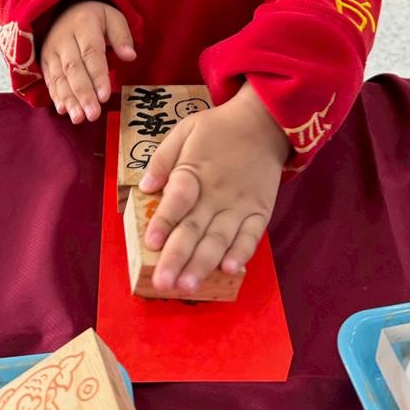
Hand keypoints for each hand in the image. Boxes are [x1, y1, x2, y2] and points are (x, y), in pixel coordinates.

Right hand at [41, 0, 135, 123]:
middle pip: (73, 68)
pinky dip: (55, 95)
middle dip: (83, 93)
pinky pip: (49, 79)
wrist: (64, 6)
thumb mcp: (113, 16)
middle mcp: (64, 38)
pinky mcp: (44, 60)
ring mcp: (51, 50)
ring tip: (79, 118)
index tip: (105, 96)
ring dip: (69, 99)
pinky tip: (63, 110)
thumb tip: (130, 56)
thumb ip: (122, 36)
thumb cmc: (95, 16)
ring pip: (59, 77)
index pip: (91, 53)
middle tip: (93, 115)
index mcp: (84, 25)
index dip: (98, 76)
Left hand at [139, 82, 289, 293]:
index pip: (177, 199)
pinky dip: (242, 253)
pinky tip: (230, 269)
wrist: (265, 123)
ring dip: (204, 264)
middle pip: (195, 228)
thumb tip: (144, 186)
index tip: (151, 242)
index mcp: (194, 171)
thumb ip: (163, 158)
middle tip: (164, 283)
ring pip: (220, 239)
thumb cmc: (218, 128)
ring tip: (189, 286)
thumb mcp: (185, 131)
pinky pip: (252, 236)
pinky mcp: (260, 211)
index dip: (164, 221)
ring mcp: (240, 205)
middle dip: (178, 257)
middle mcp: (216, 193)